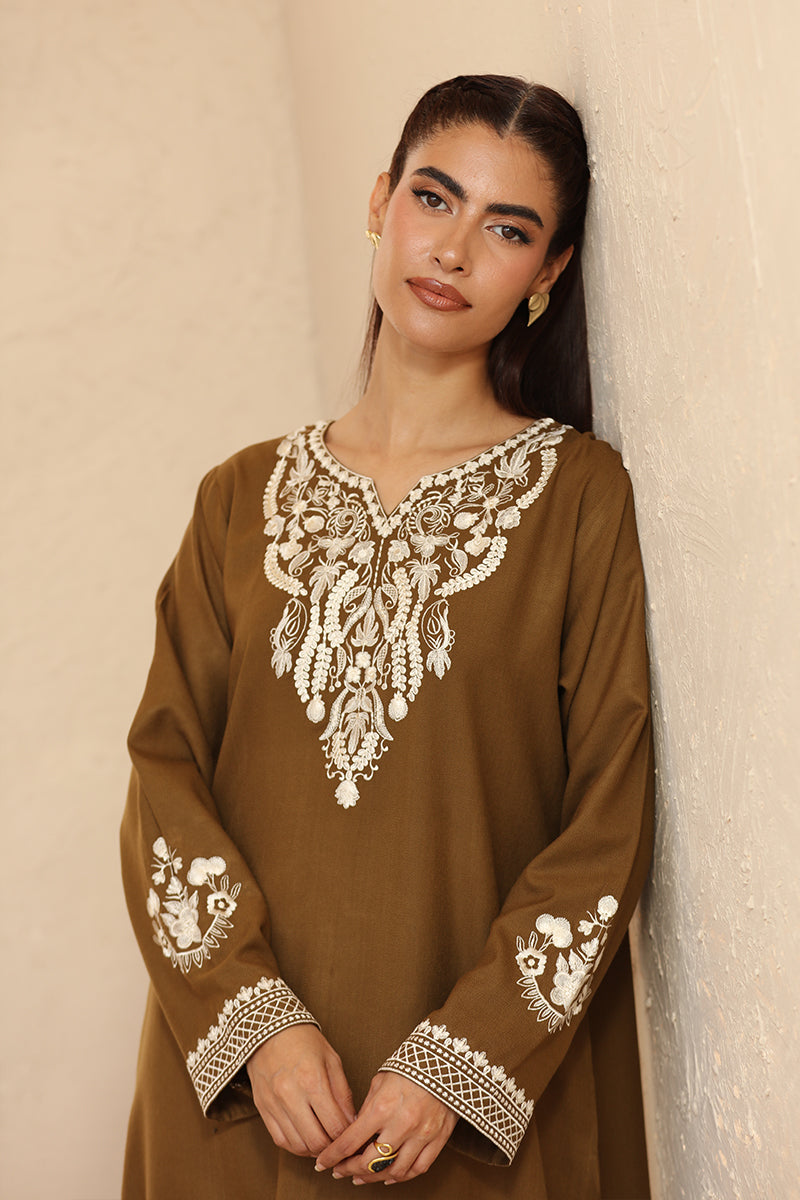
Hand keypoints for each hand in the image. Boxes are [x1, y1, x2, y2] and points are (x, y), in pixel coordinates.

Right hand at [246, 1024, 355, 1157]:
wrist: (267, 1029)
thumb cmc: (303, 1040)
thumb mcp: (331, 1059)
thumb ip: (343, 1092)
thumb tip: (352, 1120)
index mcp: (312, 1080)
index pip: (335, 1125)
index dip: (348, 1135)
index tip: (353, 1133)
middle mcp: (291, 1095)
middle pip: (317, 1141)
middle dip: (333, 1146)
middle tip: (340, 1140)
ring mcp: (274, 1104)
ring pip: (298, 1146)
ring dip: (315, 1150)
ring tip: (325, 1140)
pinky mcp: (263, 1109)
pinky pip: (281, 1140)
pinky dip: (296, 1146)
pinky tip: (307, 1138)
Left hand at [314, 1071, 457, 1184]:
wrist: (445, 1061)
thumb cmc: (409, 1067)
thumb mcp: (380, 1082)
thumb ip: (367, 1109)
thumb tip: (353, 1131)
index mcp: (382, 1107)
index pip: (350, 1141)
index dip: (333, 1156)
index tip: (322, 1163)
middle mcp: (401, 1124)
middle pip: (369, 1162)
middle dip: (349, 1169)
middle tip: (340, 1171)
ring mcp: (421, 1135)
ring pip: (393, 1171)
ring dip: (373, 1177)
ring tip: (361, 1176)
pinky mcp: (438, 1139)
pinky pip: (418, 1168)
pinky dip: (402, 1176)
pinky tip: (390, 1176)